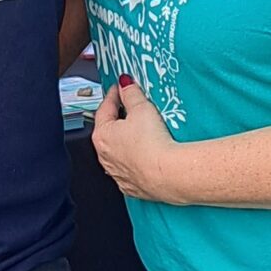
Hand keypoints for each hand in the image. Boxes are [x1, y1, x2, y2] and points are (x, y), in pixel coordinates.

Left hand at [92, 75, 182, 201]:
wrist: (168, 174)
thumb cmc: (152, 143)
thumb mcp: (142, 109)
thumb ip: (131, 94)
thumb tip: (125, 84)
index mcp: (102, 135)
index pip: (105, 108)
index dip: (113, 95)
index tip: (119, 88)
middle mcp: (105, 156)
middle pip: (109, 131)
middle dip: (119, 119)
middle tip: (131, 108)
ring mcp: (117, 172)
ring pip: (119, 152)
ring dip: (127, 142)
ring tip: (142, 133)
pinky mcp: (131, 185)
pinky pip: (130, 168)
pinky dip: (135, 160)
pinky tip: (147, 155)